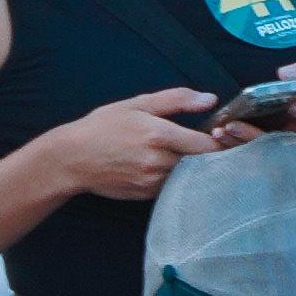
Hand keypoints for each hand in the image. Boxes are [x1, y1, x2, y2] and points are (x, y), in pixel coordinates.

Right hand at [34, 90, 227, 202]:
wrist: (71, 159)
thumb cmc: (103, 126)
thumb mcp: (139, 104)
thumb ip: (178, 100)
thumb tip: (211, 99)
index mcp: (159, 135)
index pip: (206, 144)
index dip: (220, 140)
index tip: (224, 133)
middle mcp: (157, 162)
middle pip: (200, 162)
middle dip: (209, 154)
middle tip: (212, 143)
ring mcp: (151, 182)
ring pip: (187, 176)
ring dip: (193, 167)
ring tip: (188, 154)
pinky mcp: (144, 195)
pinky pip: (171, 187)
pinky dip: (177, 178)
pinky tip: (170, 166)